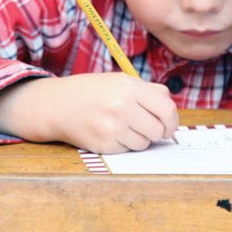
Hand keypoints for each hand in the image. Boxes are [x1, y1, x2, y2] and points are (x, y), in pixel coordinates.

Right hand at [0, 73, 178, 153]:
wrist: (59, 105)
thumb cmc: (94, 92)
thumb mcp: (120, 81)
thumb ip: (148, 91)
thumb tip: (171, 108)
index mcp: (130, 86)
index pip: (167, 109)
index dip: (172, 121)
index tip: (169, 126)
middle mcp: (122, 106)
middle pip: (158, 129)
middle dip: (156, 132)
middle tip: (148, 128)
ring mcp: (113, 127)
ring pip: (144, 143)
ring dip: (139, 138)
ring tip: (123, 127)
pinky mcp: (104, 145)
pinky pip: (128, 150)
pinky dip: (124, 145)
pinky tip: (111, 133)